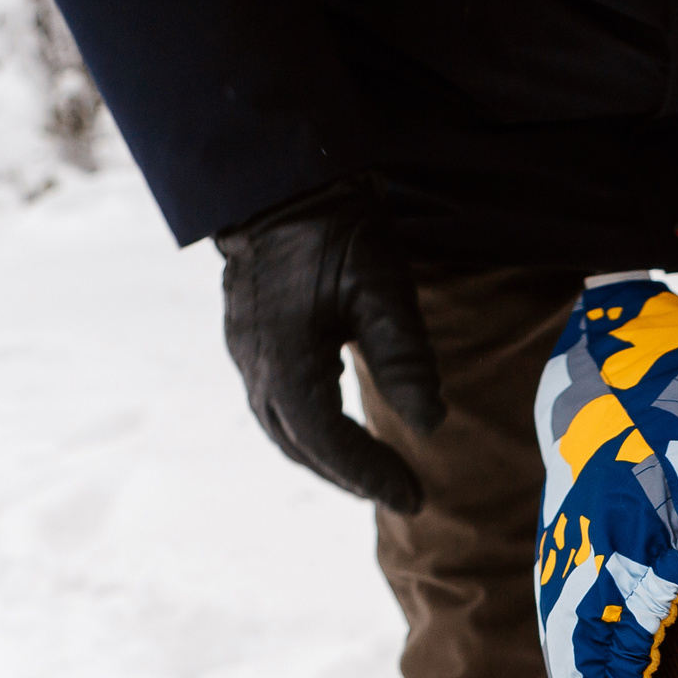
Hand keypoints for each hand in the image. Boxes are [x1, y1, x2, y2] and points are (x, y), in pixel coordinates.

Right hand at [215, 177, 444, 513]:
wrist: (281, 180)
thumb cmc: (336, 230)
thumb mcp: (384, 289)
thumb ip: (405, 359)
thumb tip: (432, 425)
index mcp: (286, 361)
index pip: (328, 443)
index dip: (370, 475)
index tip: (414, 496)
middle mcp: (256, 366)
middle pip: (300, 446)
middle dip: (350, 476)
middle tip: (401, 493)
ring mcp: (245, 352)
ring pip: (282, 429)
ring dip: (326, 459)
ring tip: (372, 475)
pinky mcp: (247, 338)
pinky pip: (275, 404)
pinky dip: (308, 432)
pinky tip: (336, 432)